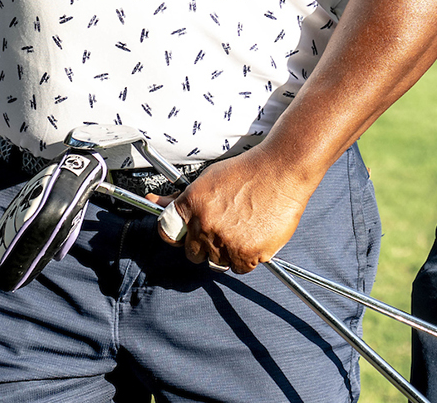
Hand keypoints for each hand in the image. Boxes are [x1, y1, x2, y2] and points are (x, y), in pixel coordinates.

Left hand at [150, 148, 319, 274]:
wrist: (283, 169)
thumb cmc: (248, 171)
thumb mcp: (209, 178)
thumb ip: (181, 197)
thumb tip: (153, 201)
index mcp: (191, 204)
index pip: (167, 233)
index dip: (178, 236)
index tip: (187, 235)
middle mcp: (203, 224)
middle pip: (193, 254)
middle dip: (206, 245)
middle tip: (226, 229)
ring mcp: (224, 241)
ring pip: (218, 262)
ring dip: (229, 252)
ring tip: (245, 228)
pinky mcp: (246, 253)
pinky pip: (240, 268)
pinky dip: (249, 257)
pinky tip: (256, 236)